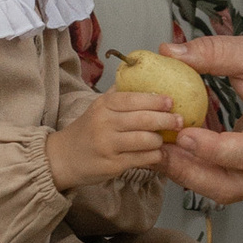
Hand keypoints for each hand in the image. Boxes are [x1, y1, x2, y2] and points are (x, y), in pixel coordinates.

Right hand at [46, 87, 180, 192]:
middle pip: (143, 119)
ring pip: (146, 140)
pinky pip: (142, 159)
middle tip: (179, 121)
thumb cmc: (87, 130)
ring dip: (160, 140)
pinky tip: (158, 153)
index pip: (133, 98)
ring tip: (165, 138)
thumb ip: (120, 94)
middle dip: (166, 120)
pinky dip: (154, 155)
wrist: (62, 157)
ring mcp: (108, 145)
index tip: (171, 101)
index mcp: (103, 105)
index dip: (155, 100)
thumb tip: (147, 78)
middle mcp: (104, 123)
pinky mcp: (113, 165)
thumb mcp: (98, 107)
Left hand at [161, 31, 242, 203]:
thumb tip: (171, 52)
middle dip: (191, 173)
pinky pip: (222, 181)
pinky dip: (195, 171)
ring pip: (224, 190)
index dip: (216, 149)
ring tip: (160, 152)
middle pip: (233, 186)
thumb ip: (216, 52)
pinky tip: (173, 151)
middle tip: (160, 151)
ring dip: (188, 175)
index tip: (185, 135)